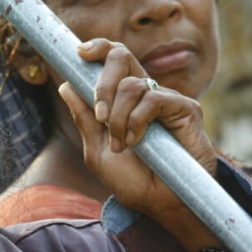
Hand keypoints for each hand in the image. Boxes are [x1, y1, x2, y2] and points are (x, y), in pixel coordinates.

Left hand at [59, 38, 217, 216]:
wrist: (161, 204)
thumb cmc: (134, 182)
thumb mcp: (98, 151)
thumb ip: (85, 119)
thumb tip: (65, 87)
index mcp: (127, 99)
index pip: (115, 60)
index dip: (99, 48)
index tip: (80, 52)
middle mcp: (148, 93)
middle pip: (122, 58)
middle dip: (102, 84)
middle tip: (100, 115)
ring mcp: (168, 100)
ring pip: (133, 84)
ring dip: (118, 116)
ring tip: (122, 144)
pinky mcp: (186, 109)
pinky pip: (153, 98)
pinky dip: (137, 120)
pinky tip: (137, 141)